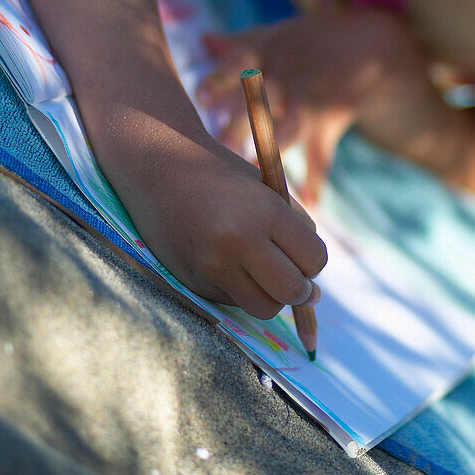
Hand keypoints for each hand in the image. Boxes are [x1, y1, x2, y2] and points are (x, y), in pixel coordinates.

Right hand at [113, 121, 327, 319]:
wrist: (159, 166)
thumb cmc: (222, 175)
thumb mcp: (268, 191)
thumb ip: (297, 230)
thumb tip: (315, 292)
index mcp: (265, 212)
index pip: (313, 259)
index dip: (314, 260)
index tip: (304, 252)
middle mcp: (238, 242)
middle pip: (292, 291)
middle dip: (301, 290)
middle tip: (294, 276)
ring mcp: (213, 266)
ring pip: (264, 308)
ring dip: (272, 297)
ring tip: (263, 273)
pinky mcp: (194, 281)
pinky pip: (234, 302)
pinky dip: (242, 291)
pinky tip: (230, 264)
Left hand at [196, 10, 418, 202]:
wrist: (372, 46)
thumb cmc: (314, 41)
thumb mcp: (279, 34)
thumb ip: (240, 42)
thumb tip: (202, 39)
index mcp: (269, 53)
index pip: (239, 63)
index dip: (221, 79)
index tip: (201, 98)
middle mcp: (288, 75)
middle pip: (260, 100)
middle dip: (240, 123)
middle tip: (220, 147)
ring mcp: (311, 99)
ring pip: (290, 128)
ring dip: (272, 152)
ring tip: (252, 177)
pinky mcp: (331, 119)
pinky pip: (322, 152)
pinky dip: (316, 178)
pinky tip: (309, 204)